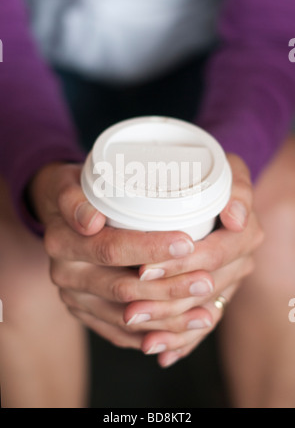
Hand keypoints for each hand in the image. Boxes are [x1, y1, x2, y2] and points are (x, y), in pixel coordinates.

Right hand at [28, 162, 197, 348]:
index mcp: (62, 242)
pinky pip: (122, 333)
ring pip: (127, 318)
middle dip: (169, 287)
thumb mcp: (70, 184)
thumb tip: (91, 222)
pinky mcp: (87, 314)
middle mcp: (65, 275)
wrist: (63, 217)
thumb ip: (75, 200)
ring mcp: (76, 298)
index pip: (111, 250)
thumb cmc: (78, 192)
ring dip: (169, 317)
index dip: (150, 249)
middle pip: (123, 289)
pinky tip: (185, 328)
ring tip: (206, 311)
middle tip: (206, 280)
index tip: (187, 244)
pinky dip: (155, 334)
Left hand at [113, 154, 263, 366]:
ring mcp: (227, 281)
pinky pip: (202, 325)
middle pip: (204, 290)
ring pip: (201, 313)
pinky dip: (182, 340)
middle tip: (131, 310)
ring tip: (140, 336)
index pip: (215, 255)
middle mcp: (240, 261)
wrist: (210, 194)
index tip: (146, 269)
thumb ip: (237, 186)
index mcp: (245, 233)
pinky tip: (160, 351)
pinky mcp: (214, 295)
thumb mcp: (224, 170)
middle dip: (167, 303)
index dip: (181, 265)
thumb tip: (235, 217)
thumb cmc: (206, 176)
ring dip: (171, 328)